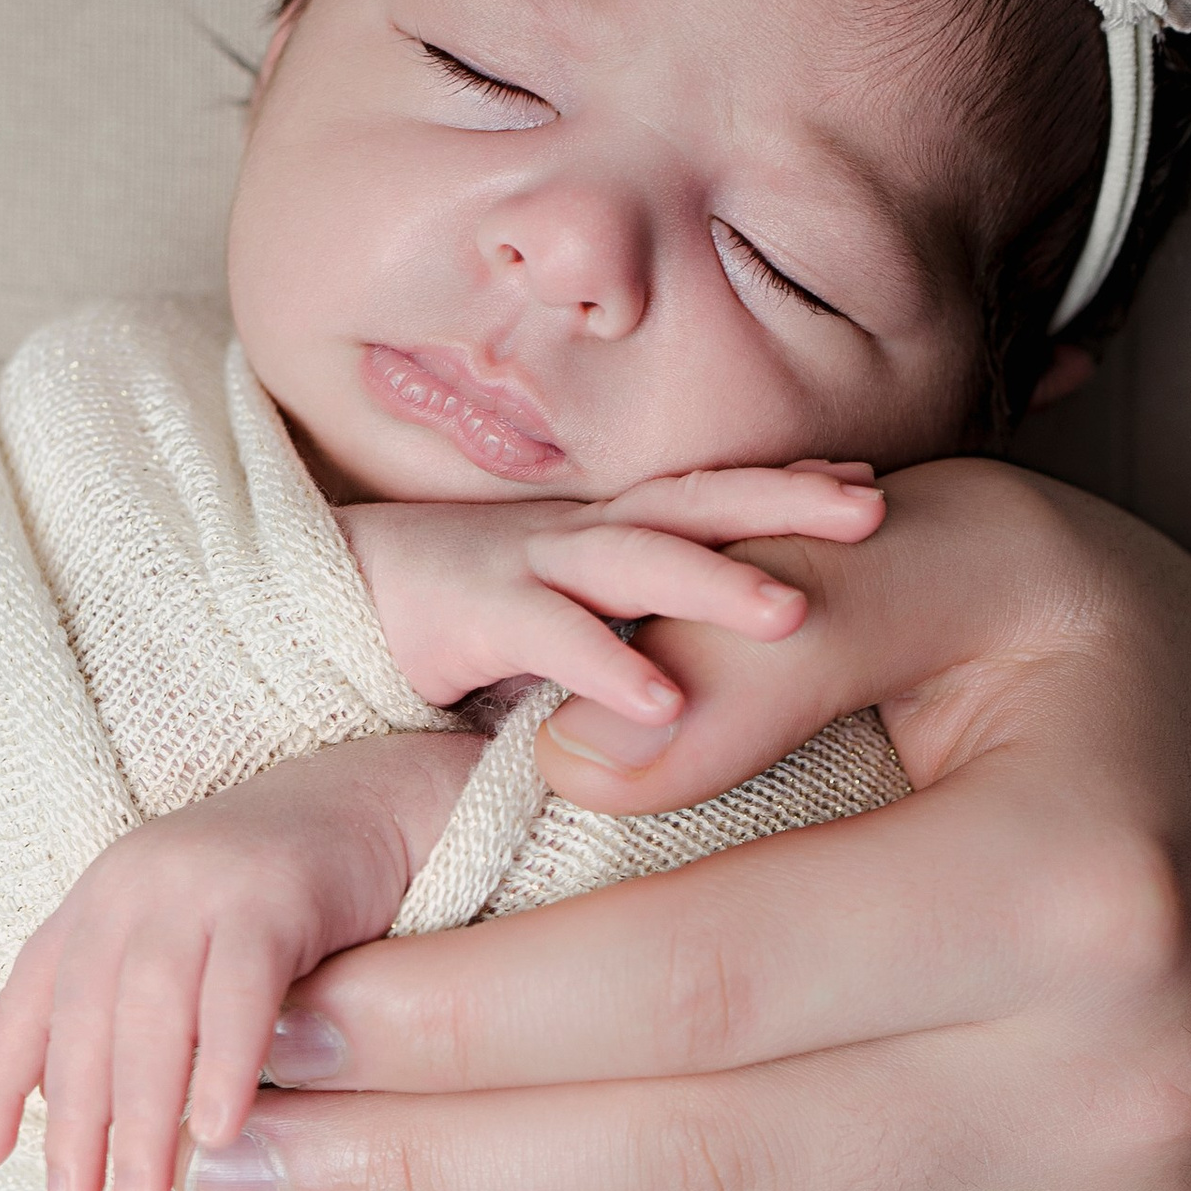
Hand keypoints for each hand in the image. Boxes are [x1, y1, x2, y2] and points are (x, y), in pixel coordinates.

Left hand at [0, 728, 480, 1190]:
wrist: (381, 803)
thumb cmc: (288, 907)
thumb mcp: (194, 958)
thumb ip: (148, 1024)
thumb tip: (108, 1140)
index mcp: (103, 900)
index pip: (33, 993)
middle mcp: (135, 883)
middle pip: (84, 1011)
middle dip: (73, 1116)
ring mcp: (201, 879)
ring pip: (149, 1007)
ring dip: (139, 1109)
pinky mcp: (275, 887)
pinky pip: (239, 985)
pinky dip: (222, 1059)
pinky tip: (216, 1130)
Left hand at [176, 460, 1190, 1190]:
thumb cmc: (1101, 675)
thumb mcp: (967, 555)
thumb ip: (765, 638)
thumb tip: (567, 751)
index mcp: (1063, 876)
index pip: (699, 975)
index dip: (467, 1015)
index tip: (278, 1022)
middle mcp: (1114, 1078)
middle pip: (714, 1168)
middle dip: (437, 1184)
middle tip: (224, 1185)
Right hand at [341, 459, 880, 732]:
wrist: (312, 599)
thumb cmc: (446, 616)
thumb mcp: (558, 616)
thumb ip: (630, 630)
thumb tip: (718, 674)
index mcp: (598, 532)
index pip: (706, 495)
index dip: (784, 486)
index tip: (868, 486)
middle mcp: (572, 535)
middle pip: (694, 504)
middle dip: (787, 505)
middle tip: (877, 514)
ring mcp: (521, 564)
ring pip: (635, 562)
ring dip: (717, 583)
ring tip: (794, 615)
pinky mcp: (470, 613)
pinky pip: (550, 639)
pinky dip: (610, 668)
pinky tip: (666, 703)